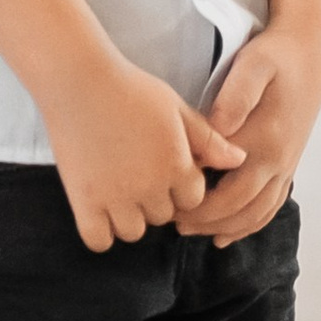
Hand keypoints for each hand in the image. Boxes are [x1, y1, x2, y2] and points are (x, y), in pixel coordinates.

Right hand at [42, 45, 244, 251]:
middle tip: (138, 169)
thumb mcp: (176, 107)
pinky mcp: (84, 203)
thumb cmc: (132, 88)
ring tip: (119, 185)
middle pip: (163, 216)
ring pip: (134, 232)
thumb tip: (240, 160)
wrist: (80, 79)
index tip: (165, 165)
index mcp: (176, 165)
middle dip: (156, 198)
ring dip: (130, 216)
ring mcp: (115, 198)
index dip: (182, 184)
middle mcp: (149, 187)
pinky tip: (99, 206)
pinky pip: (99, 240)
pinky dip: (101, 231)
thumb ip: (209, 139)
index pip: (193, 199)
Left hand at [175, 12, 320, 243]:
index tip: (168, 202)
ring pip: (256, 213)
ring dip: (224, 227)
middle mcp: (277, 160)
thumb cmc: (276, 55)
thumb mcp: (253, 65)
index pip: (226, 188)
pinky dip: (249, 224)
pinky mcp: (289, 163)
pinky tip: (226, 233)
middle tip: (172, 220)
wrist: (312, 48)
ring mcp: (286, 165)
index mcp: (264, 141)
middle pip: (238, 208)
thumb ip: (235, 98)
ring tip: (192, 229)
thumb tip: (216, 130)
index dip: (196, 202)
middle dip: (204, 220)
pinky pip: (271, 206)